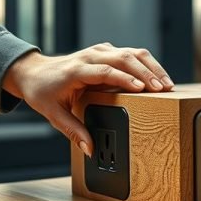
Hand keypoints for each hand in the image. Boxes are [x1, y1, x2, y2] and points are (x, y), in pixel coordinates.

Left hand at [3, 43, 173, 155]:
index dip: (125, 79)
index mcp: (76, 70)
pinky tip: (158, 77)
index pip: (105, 71)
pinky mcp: (107, 51)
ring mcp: (99, 51)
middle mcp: (90, 56)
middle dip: (146, 73)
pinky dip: (147, 64)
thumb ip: (74, 132)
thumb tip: (90, 149)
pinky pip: (131, 53)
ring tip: (167, 83)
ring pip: (132, 52)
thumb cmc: (43, 92)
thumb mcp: (54, 115)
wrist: (33, 72)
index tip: (142, 89)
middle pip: (124, 58)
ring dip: (151, 66)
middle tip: (163, 88)